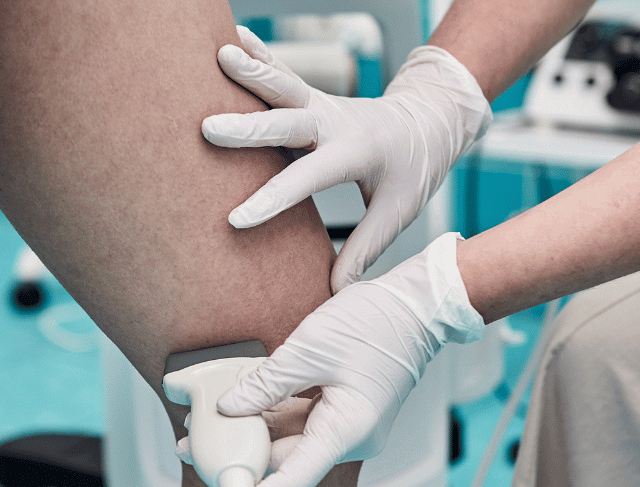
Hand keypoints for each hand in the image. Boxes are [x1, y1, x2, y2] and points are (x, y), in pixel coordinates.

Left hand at [199, 233, 484, 486]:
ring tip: (205, 424)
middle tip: (192, 449)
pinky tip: (239, 405)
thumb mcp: (310, 348)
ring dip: (251, 433)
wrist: (419, 307)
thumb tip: (229, 408)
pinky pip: (301, 421)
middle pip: (285, 461)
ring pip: (289, 440)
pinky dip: (270, 415)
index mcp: (348, 430)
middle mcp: (350, 437)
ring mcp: (347, 425)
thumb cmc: (379, 324)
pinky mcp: (342, 411)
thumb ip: (267, 383)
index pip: (293, 480)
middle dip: (239, 456)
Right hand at [204, 26, 492, 293]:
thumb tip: (336, 294)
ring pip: (284, 85)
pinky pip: (281, 73)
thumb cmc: (413, 170)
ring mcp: (323, 104)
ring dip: (252, 71)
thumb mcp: (397, 213)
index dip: (272, 199)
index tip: (235, 219)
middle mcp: (337, 123)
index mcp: (357, 153)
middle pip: (289, 123)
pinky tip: (230, 39)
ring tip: (219, 56)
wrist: (430, 120)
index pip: (308, 179)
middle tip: (209, 128)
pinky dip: (258, 55)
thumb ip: (364, 251)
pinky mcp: (312, 97)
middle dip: (249, 127)